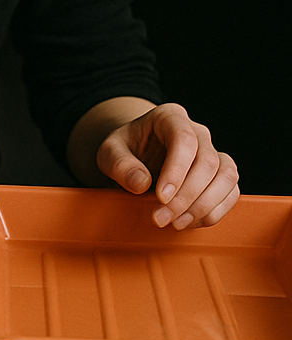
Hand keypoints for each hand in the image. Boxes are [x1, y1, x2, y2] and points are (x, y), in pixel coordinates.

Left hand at [97, 103, 239, 229]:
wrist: (136, 157)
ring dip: (203, 206)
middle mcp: (197, 132)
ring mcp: (213, 152)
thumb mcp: (109, 152)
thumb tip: (140, 182)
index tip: (160, 197)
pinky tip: (189, 221)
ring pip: (226, 177)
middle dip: (186, 196)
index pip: (183, 139)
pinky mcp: (221, 175)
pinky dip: (214, 211)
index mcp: (169, 117)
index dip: (176, 171)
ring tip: (175, 223)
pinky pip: (231, 193)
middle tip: (161, 218)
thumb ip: (118, 164)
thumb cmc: (124, 151)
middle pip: (207, 161)